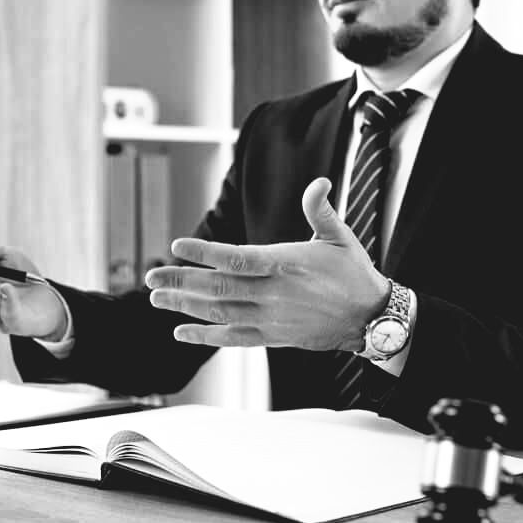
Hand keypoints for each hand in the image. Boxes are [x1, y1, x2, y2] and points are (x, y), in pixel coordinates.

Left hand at [144, 177, 388, 350]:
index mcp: (286, 265)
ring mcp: (271, 318)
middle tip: (150, 275)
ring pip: (220, 313)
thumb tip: (319, 183)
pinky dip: (205, 337)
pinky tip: (180, 333)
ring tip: (156, 298)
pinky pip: (232, 338)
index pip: (237, 259)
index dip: (205, 253)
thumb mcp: (340, 237)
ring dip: (185, 306)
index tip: (176, 246)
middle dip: (181, 281)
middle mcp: (273, 294)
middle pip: (219, 288)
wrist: (371, 319)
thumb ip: (320, 210)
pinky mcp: (272, 337)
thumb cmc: (354, 274)